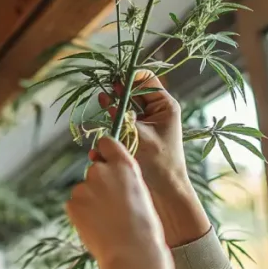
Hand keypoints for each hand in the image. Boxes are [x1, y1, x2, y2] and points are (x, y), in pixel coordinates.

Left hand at [66, 137, 174, 268]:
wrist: (131, 252)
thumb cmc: (143, 227)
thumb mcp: (140, 193)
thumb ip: (122, 177)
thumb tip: (100, 167)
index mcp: (124, 166)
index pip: (107, 142)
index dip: (105, 151)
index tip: (105, 159)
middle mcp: (102, 171)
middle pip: (94, 169)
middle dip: (98, 183)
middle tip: (112, 207)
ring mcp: (85, 186)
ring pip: (84, 190)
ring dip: (90, 202)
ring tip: (107, 222)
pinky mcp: (72, 203)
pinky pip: (75, 205)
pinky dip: (81, 215)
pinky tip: (96, 227)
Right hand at [97, 72, 210, 246]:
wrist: (165, 192)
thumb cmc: (160, 163)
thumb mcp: (141, 135)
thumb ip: (124, 116)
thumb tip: (109, 99)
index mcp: (165, 106)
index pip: (146, 79)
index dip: (130, 76)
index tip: (115, 80)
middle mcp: (155, 111)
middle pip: (132, 92)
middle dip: (117, 95)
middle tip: (105, 96)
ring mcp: (145, 124)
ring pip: (124, 109)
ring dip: (112, 113)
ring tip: (102, 113)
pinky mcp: (135, 137)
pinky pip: (120, 127)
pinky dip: (111, 131)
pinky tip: (102, 143)